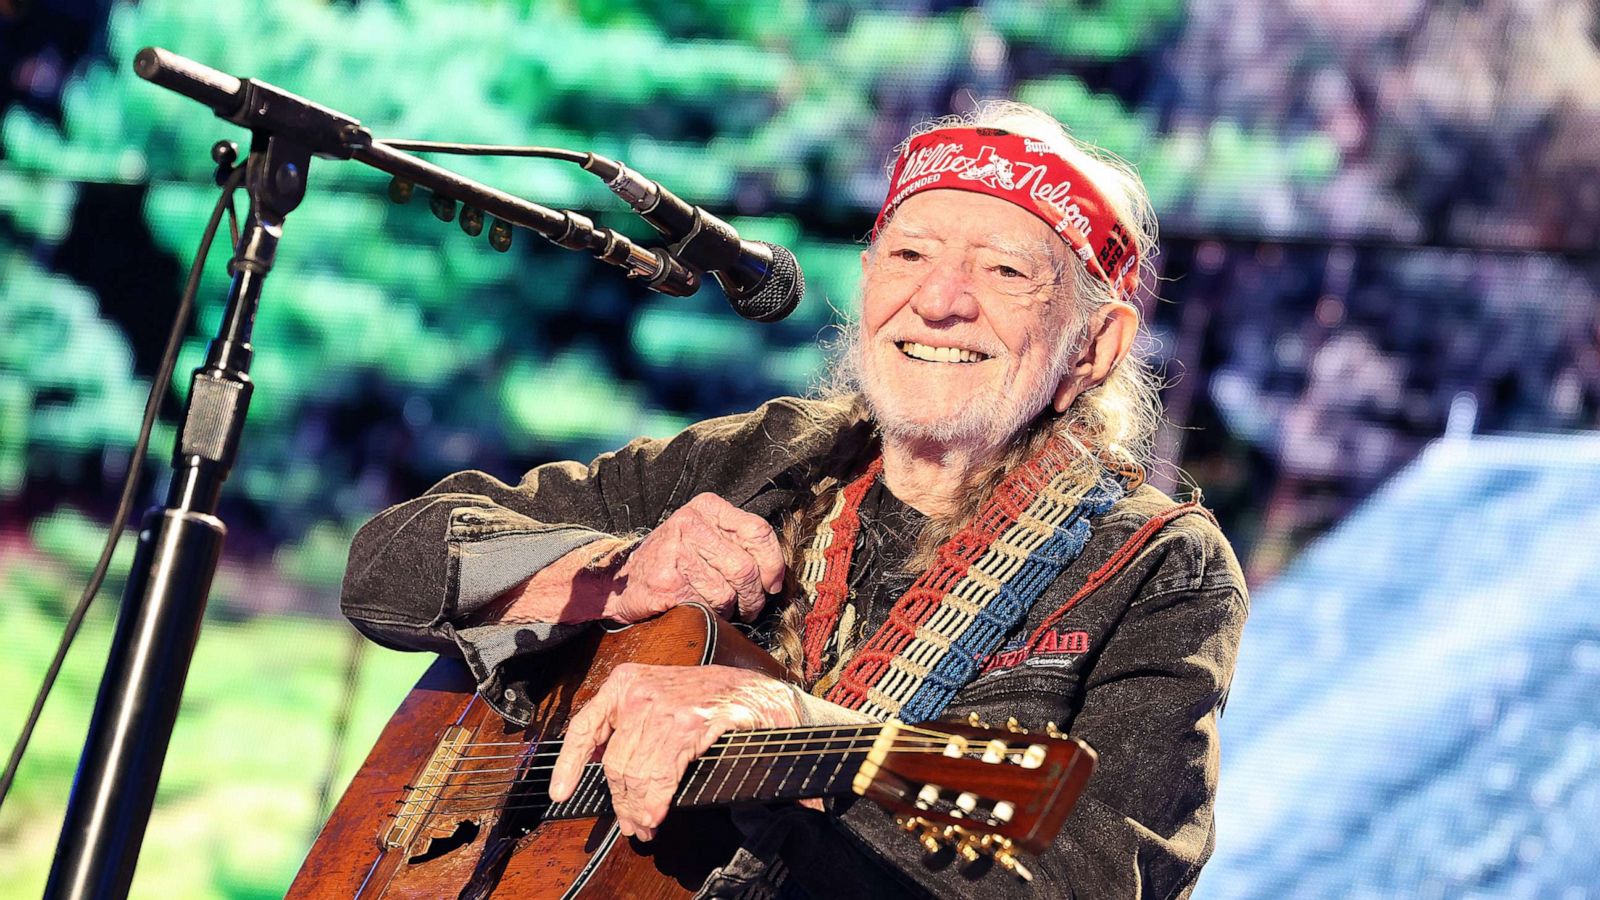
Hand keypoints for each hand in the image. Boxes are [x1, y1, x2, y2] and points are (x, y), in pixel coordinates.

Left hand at [547, 663, 804, 840]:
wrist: (757, 693)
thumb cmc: (708, 699)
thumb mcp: (659, 697)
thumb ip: (629, 724)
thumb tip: (600, 765)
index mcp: (626, 682)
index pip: (585, 727)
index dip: (569, 764)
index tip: (560, 792)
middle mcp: (640, 691)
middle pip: (614, 762)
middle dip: (620, 800)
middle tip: (629, 824)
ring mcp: (666, 707)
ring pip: (636, 772)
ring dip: (638, 808)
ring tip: (644, 825)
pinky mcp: (692, 724)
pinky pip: (663, 774)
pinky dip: (656, 802)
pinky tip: (655, 816)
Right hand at [605, 493, 784, 623]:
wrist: (621, 581)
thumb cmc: (673, 561)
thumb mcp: (704, 537)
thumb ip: (740, 544)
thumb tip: (777, 578)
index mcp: (707, 507)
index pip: (758, 531)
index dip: (773, 563)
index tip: (773, 584)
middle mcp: (690, 523)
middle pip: (746, 568)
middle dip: (754, 597)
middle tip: (749, 607)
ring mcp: (676, 551)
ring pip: (728, 593)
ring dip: (730, 610)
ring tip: (718, 608)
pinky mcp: (667, 581)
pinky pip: (706, 607)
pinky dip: (708, 616)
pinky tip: (697, 609)